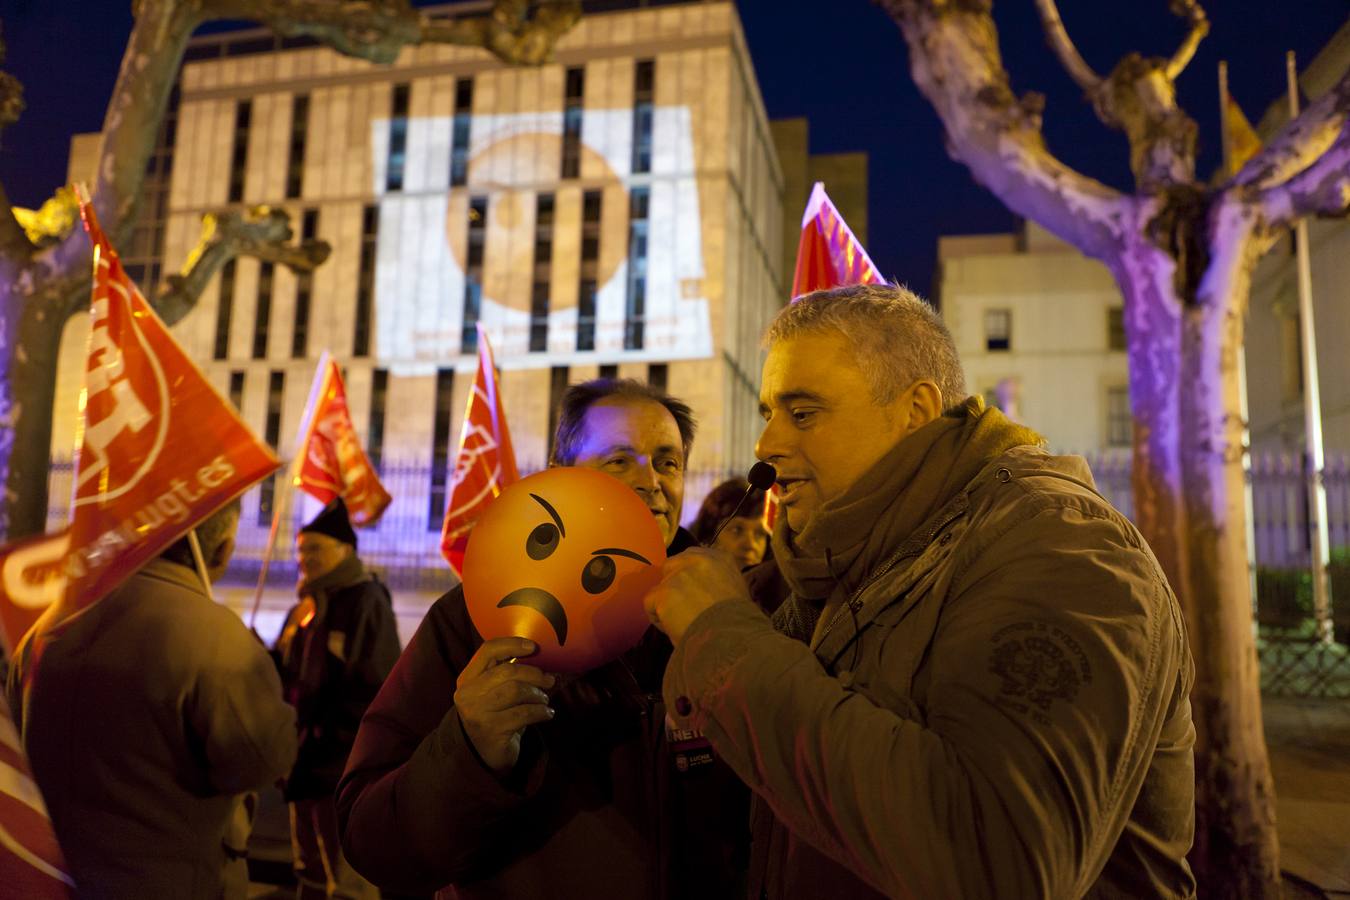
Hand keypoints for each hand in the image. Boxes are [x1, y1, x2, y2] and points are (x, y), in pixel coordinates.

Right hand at [455, 637, 555, 774]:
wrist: (482, 754)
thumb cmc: (494, 715)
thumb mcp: (493, 692)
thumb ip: (507, 674)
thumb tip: (542, 657)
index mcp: (467, 678)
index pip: (487, 650)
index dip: (512, 644)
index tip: (533, 647)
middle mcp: (468, 694)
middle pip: (507, 671)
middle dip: (534, 674)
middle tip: (549, 680)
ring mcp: (477, 713)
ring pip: (516, 691)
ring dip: (538, 695)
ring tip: (544, 700)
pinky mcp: (491, 730)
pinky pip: (524, 713)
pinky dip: (541, 711)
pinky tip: (547, 713)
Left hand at [643, 548, 750, 644]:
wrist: (731, 638)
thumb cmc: (737, 624)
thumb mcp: (737, 591)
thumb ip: (717, 580)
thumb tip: (698, 587)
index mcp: (721, 558)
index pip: (693, 557)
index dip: (688, 577)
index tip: (692, 594)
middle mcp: (699, 560)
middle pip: (671, 566)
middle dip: (673, 586)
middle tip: (683, 608)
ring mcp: (680, 574)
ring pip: (660, 587)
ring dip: (667, 604)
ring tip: (683, 623)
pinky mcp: (664, 591)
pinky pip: (650, 603)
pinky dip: (658, 618)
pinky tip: (674, 628)